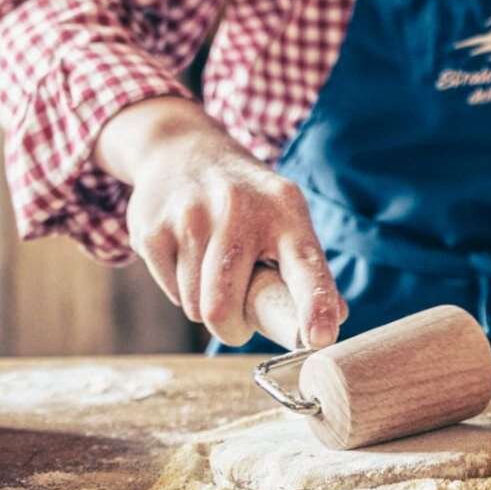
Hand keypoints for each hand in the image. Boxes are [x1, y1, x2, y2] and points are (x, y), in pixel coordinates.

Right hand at [95, 96, 343, 347]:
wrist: (183, 151)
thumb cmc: (248, 204)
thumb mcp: (286, 218)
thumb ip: (309, 268)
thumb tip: (336, 320)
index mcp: (286, 210)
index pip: (305, 263)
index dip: (314, 303)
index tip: (320, 338)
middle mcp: (238, 207)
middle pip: (224, 304)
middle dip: (231, 329)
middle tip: (236, 324)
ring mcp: (190, 215)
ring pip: (196, 305)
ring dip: (205, 307)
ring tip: (212, 273)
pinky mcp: (153, 228)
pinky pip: (171, 291)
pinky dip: (182, 289)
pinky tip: (188, 258)